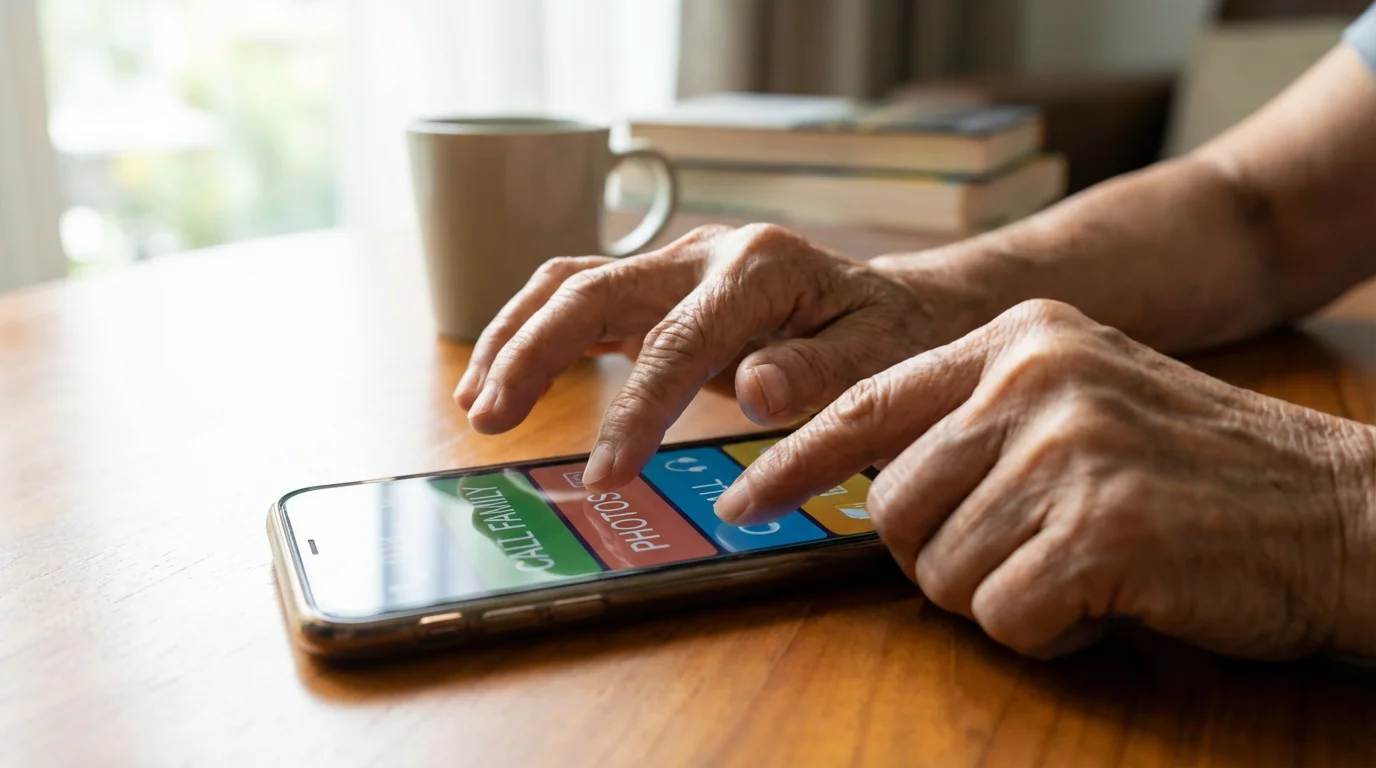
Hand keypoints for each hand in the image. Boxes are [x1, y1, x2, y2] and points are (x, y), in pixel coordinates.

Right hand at [455, 224, 965, 489]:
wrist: (891, 305)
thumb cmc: (888, 338)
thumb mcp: (879, 359)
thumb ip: (819, 372)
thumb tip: (756, 388)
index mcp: (758, 268)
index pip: (676, 340)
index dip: (633, 410)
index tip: (604, 476)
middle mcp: (705, 253)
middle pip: (594, 289)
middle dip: (534, 354)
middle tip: (490, 420)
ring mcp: (675, 265)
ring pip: (571, 282)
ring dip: (515, 337)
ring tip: (477, 402)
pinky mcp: (658, 288)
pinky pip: (581, 298)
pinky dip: (535, 334)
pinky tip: (505, 380)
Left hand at [714, 299, 1375, 658]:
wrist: (1339, 510)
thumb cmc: (1199, 471)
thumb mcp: (1081, 399)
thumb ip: (977, 420)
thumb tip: (864, 479)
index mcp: (1017, 339)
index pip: (866, 403)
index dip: (793, 463)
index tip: (743, 503)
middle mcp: (1032, 377)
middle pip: (891, 509)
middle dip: (941, 556)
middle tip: (1025, 554)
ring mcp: (1066, 445)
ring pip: (938, 572)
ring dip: (1000, 594)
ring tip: (1081, 565)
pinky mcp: (1099, 525)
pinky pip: (1002, 617)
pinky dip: (1047, 630)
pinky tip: (1109, 595)